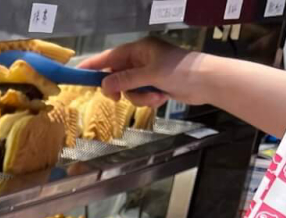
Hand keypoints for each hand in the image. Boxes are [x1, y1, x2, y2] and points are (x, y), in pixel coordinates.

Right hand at [76, 37, 206, 106]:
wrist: (206, 82)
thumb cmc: (179, 70)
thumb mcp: (149, 74)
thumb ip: (125, 80)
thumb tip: (103, 86)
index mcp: (139, 49)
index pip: (110, 57)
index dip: (94, 65)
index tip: (79, 73)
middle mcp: (142, 60)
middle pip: (117, 77)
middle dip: (121, 89)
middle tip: (117, 99)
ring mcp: (149, 74)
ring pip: (130, 90)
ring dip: (140, 97)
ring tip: (155, 96)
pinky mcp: (156, 86)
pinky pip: (142, 96)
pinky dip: (149, 100)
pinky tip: (162, 98)